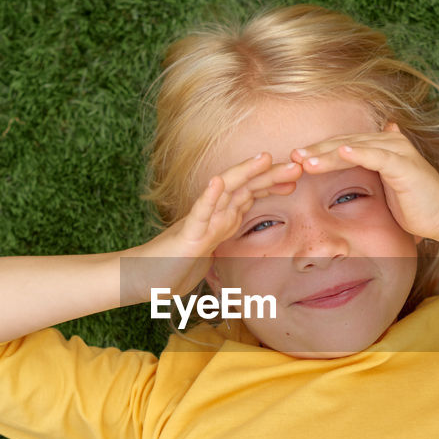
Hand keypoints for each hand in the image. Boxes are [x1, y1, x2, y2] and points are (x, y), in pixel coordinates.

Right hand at [133, 152, 303, 295]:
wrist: (140, 280)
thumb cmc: (171, 268)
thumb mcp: (208, 254)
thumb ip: (220, 243)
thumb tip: (238, 241)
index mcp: (218, 219)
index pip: (248, 195)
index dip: (271, 184)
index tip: (296, 178)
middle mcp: (211, 215)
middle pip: (243, 187)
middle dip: (271, 175)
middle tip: (298, 165)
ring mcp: (198, 222)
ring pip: (224, 191)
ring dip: (245, 174)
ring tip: (264, 158)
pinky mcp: (186, 235)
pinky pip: (198, 213)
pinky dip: (208, 196)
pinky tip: (215, 182)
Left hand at [291, 123, 438, 241]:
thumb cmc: (416, 205)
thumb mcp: (387, 187)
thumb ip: (372, 171)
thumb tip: (358, 159)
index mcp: (381, 148)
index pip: (343, 146)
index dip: (320, 152)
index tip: (296, 161)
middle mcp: (388, 143)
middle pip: (344, 144)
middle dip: (317, 151)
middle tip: (292, 157)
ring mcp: (397, 151)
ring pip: (354, 148)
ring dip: (328, 153)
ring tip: (305, 159)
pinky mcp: (404, 165)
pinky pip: (376, 156)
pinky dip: (357, 153)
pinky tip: (339, 153)